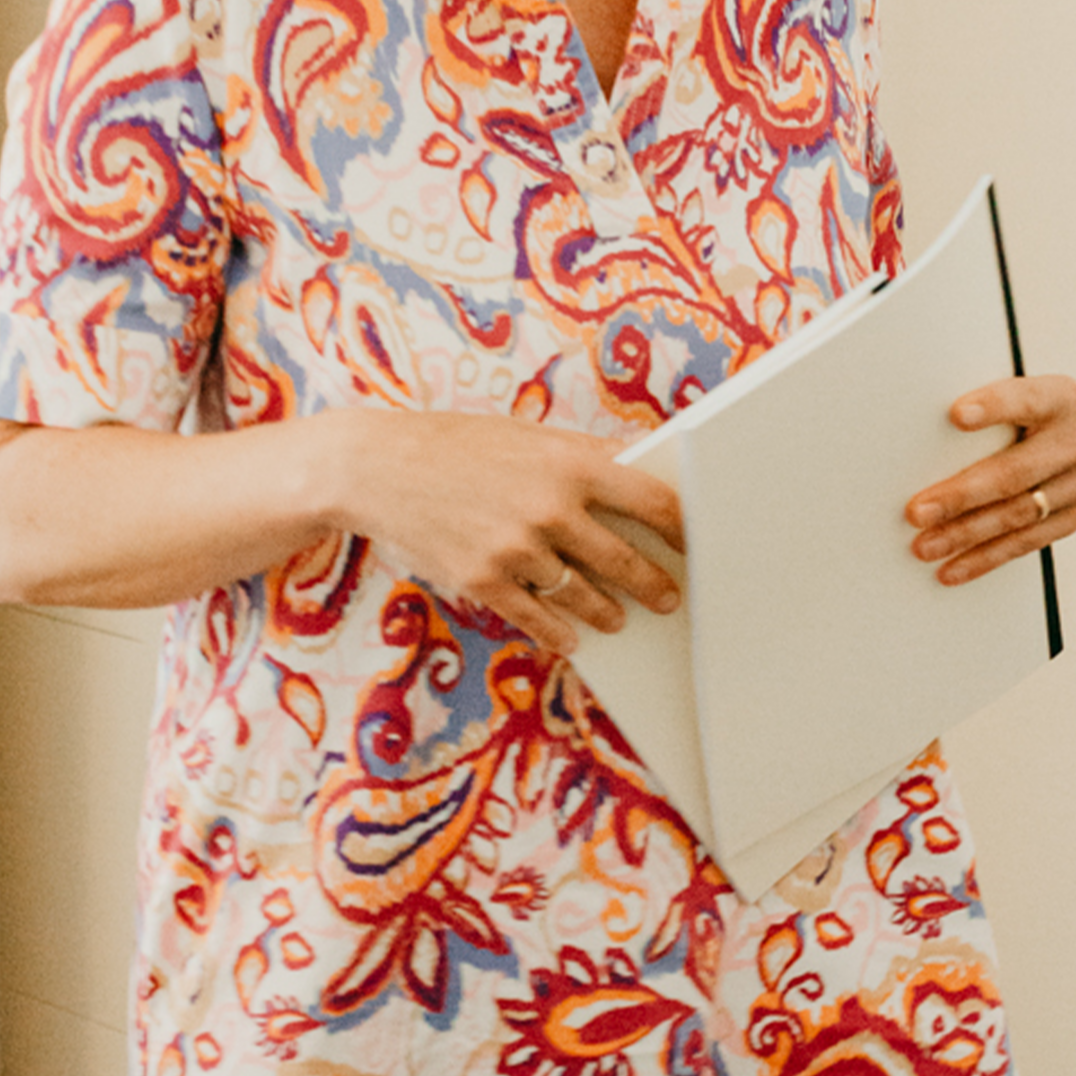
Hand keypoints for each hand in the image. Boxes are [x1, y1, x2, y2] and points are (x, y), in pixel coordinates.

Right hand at [331, 409, 683, 660]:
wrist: (379, 467)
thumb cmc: (461, 446)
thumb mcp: (530, 437)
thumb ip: (585, 458)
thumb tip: (640, 470)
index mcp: (572, 464)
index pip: (653, 501)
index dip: (683, 527)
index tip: (696, 542)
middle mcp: (551, 509)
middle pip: (625, 560)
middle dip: (654, 584)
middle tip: (669, 596)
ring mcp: (517, 550)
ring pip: (584, 596)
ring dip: (610, 612)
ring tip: (620, 617)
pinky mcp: (484, 582)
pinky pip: (537, 619)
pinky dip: (560, 633)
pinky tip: (572, 638)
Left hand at [905, 374, 1075, 584]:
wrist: (1057, 437)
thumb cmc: (1018, 415)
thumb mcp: (1004, 398)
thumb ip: (977, 408)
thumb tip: (915, 426)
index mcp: (1061, 398)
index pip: (1025, 400)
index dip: (993, 406)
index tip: (956, 415)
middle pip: (1015, 473)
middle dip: (962, 496)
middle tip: (918, 512)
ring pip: (1019, 515)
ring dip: (966, 535)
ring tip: (927, 546)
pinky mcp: (1075, 515)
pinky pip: (1026, 543)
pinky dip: (985, 558)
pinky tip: (954, 567)